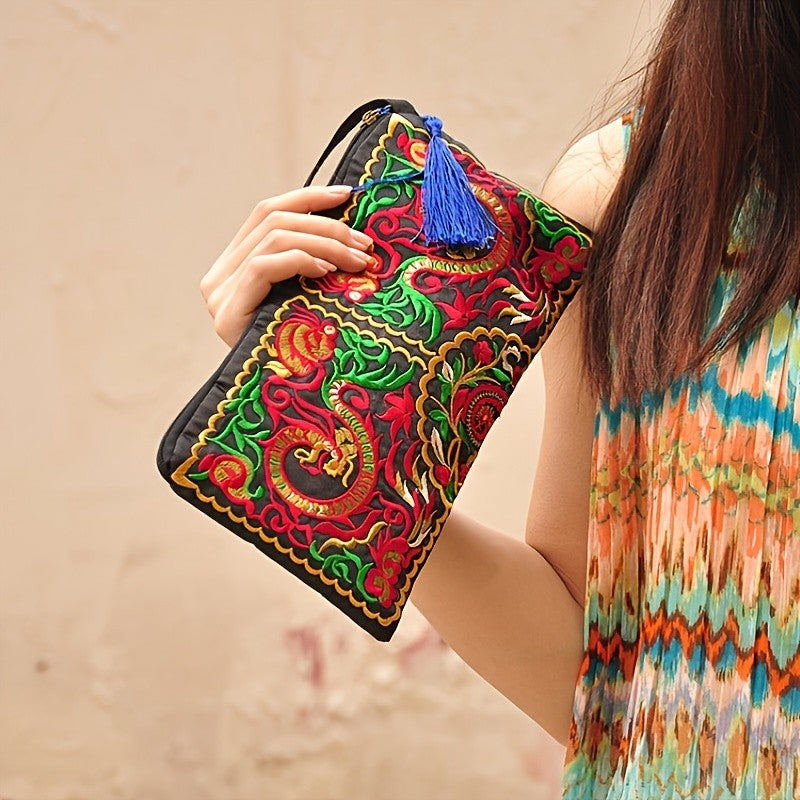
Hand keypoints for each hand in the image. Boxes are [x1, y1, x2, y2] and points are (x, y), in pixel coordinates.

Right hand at [199, 185, 375, 347]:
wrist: (283, 409)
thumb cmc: (306, 358)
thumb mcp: (308, 301)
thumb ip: (310, 268)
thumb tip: (352, 233)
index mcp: (235, 268)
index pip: (267, 213)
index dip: (308, 197)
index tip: (348, 195)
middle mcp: (220, 277)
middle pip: (272, 219)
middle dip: (327, 224)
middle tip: (366, 244)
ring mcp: (220, 295)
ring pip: (274, 237)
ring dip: (326, 242)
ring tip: (360, 261)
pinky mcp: (227, 313)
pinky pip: (265, 266)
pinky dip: (302, 260)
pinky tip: (329, 272)